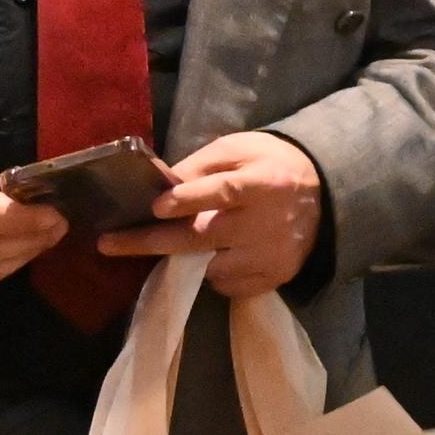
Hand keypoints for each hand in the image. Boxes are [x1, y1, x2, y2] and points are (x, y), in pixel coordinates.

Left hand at [99, 131, 322, 297]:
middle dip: (151, 241)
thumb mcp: (240, 148)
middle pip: (202, 237)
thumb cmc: (271, 164)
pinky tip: (217, 256)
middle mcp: (268, 223)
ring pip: (209, 267)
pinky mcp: (275, 277)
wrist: (326, 193)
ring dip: (184, 258)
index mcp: (263, 182)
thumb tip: (157, 186)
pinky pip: (228, 286)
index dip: (187, 200)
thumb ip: (200, 165)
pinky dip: (212, 275)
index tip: (154, 207)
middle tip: (108, 244)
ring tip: (176, 244)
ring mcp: (272, 255)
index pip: (222, 193)